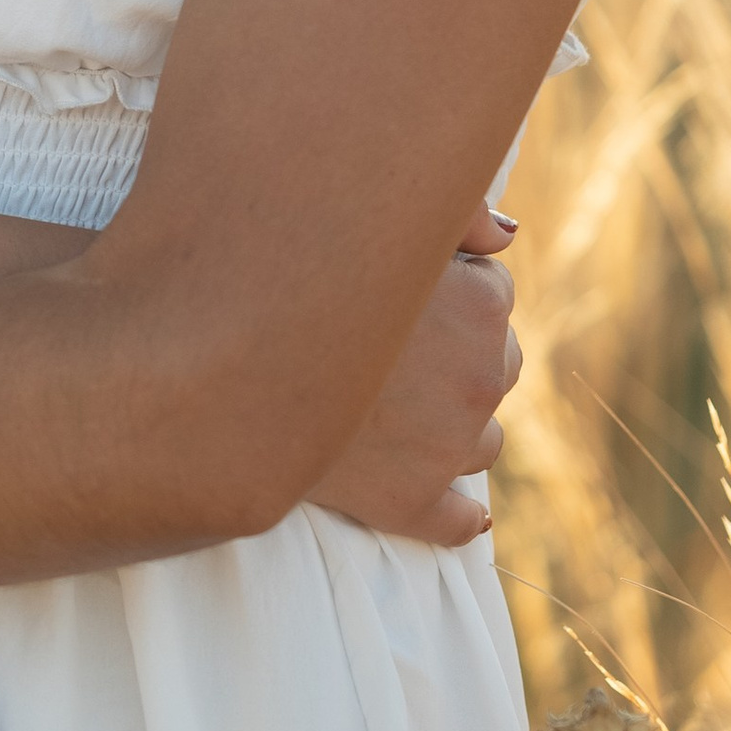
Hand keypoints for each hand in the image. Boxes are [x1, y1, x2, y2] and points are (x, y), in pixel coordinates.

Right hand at [307, 204, 521, 546]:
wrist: (221, 358)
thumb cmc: (294, 266)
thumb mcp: (372, 215)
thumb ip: (454, 210)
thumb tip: (509, 235)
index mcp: (481, 307)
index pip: (495, 291)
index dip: (449, 285)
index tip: (403, 289)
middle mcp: (479, 379)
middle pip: (498, 362)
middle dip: (460, 352)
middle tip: (396, 343)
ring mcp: (449, 448)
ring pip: (483, 437)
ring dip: (452, 423)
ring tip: (392, 404)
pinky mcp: (411, 503)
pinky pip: (457, 520)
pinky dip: (459, 515)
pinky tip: (457, 509)